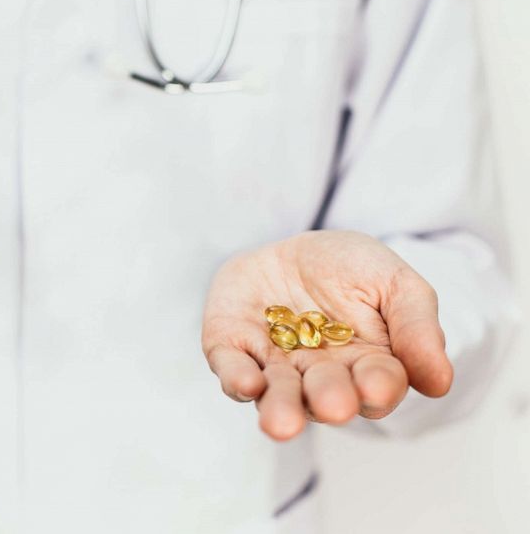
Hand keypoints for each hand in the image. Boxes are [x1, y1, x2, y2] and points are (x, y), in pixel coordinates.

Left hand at [201, 230, 452, 439]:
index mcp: (366, 365)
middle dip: (328, 400)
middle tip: (333, 406)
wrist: (289, 248)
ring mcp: (274, 366)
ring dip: (280, 408)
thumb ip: (417, 326)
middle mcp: (319, 376)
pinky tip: (247, 384)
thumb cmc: (349, 269)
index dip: (377, 387)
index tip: (377, 386)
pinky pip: (233, 369)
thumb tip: (440, 383)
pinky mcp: (231, 350)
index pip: (377, 385)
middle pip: (325, 397)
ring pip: (277, 395)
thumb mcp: (393, 282)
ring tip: (282, 424)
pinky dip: (238, 378)